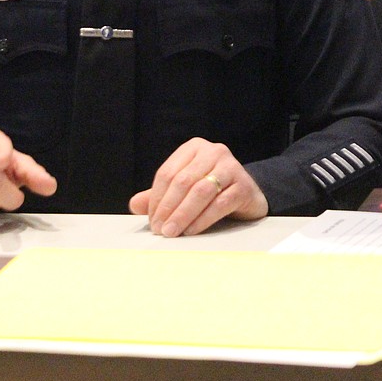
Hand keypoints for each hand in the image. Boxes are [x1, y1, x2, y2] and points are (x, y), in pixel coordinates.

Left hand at [129, 138, 267, 236]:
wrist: (248, 194)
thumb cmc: (212, 190)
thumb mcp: (184, 189)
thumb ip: (160, 195)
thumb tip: (134, 205)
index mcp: (194, 148)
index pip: (168, 173)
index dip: (156, 198)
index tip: (151, 220)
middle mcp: (214, 152)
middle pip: (183, 181)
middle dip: (168, 208)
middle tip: (160, 229)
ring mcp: (232, 167)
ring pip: (201, 191)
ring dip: (183, 215)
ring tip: (172, 232)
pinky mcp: (244, 185)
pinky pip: (220, 203)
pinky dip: (203, 219)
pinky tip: (192, 230)